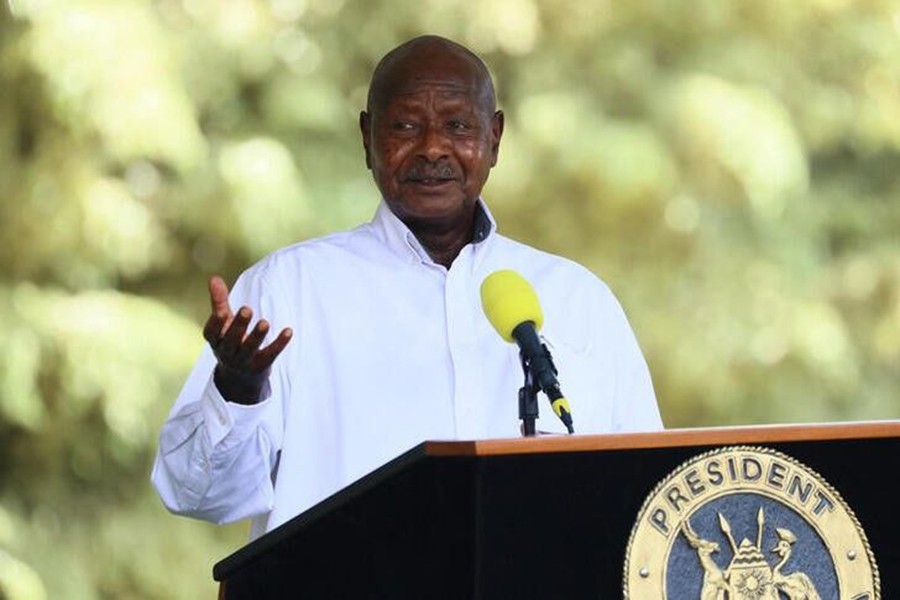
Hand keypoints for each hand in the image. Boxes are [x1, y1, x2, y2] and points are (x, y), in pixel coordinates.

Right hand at [202, 276, 292, 403]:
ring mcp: (243, 361)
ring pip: (249, 349)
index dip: (216, 324)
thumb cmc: (229, 340)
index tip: (222, 312)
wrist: (239, 377)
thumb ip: (219, 301)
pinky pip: (270, 355)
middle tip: (247, 309)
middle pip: (231, 340)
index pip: (211, 333)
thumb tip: (214, 277)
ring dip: (257, 336)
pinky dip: (279, 344)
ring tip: (265, 322)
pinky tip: (288, 331)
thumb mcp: (223, 323)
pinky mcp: (260, 366)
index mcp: (215, 340)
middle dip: (239, 326)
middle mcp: (226, 352)